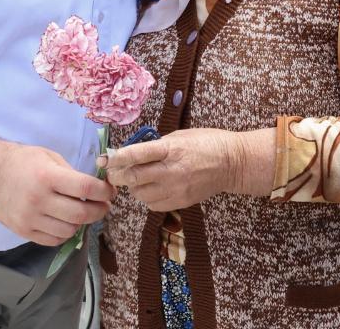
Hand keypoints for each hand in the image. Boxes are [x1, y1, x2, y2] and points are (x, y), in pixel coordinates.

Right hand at [0, 142, 114, 245]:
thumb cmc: (21, 161)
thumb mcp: (48, 156)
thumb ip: (71, 173)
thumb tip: (96, 188)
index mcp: (48, 176)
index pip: (86, 188)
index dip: (104, 191)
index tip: (110, 191)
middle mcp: (39, 199)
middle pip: (81, 214)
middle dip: (99, 210)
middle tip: (103, 206)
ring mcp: (30, 218)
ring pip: (69, 231)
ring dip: (81, 223)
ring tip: (82, 213)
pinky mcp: (23, 231)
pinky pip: (53, 240)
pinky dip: (65, 233)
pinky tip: (65, 222)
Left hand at [106, 127, 259, 211]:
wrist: (232, 163)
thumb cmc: (206, 142)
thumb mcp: (180, 135)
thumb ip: (157, 144)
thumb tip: (134, 153)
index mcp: (171, 149)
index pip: (137, 154)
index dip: (118, 157)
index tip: (106, 159)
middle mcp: (172, 170)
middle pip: (134, 178)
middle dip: (117, 176)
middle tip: (112, 173)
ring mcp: (176, 189)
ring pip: (140, 194)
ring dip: (133, 187)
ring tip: (136, 180)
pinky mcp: (181, 201)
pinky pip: (153, 205)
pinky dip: (146, 198)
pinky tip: (151, 189)